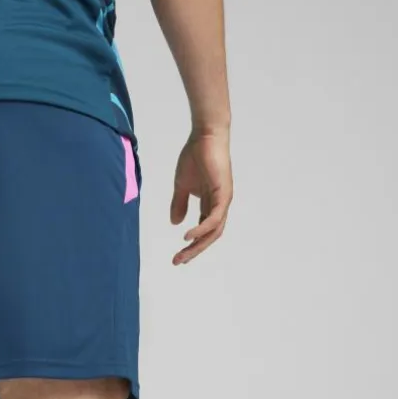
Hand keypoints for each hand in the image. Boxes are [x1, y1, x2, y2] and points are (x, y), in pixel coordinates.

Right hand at [170, 129, 232, 265]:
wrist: (204, 136)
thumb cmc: (195, 156)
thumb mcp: (181, 186)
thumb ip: (178, 204)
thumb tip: (175, 223)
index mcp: (210, 203)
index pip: (203, 230)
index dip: (192, 245)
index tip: (178, 257)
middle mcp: (219, 205)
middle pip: (209, 236)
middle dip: (194, 251)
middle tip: (178, 261)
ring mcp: (223, 200)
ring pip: (213, 231)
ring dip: (197, 245)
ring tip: (182, 254)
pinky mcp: (223, 194)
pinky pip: (213, 219)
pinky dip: (201, 230)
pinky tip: (188, 237)